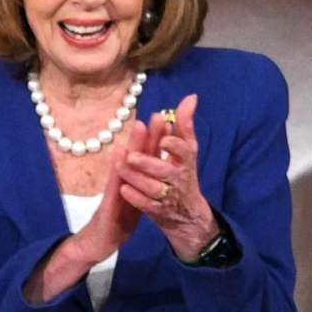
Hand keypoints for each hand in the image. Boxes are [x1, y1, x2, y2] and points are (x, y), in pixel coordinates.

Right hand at [66, 122, 146, 264]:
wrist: (100, 240)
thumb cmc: (117, 218)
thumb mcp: (135, 197)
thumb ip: (142, 180)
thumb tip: (150, 164)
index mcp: (133, 179)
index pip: (146, 157)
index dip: (156, 139)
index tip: (167, 119)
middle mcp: (124, 179)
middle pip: (137, 155)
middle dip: (148, 135)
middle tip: (158, 113)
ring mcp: (115, 190)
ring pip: (126, 164)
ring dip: (133, 146)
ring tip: (140, 125)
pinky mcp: (109, 203)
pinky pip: (114, 186)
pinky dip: (117, 170)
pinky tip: (120, 156)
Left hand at [115, 93, 217, 256]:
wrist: (187, 214)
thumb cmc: (184, 173)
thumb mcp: (188, 149)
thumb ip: (185, 124)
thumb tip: (191, 97)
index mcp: (186, 161)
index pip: (184, 151)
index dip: (174, 145)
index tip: (162, 139)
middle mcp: (178, 178)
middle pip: (165, 171)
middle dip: (148, 163)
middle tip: (132, 156)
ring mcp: (168, 196)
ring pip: (152, 188)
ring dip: (136, 178)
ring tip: (121, 166)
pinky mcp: (158, 211)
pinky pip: (146, 206)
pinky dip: (135, 198)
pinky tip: (123, 189)